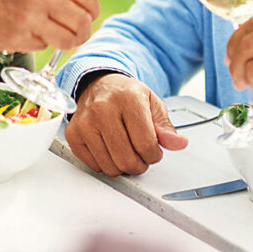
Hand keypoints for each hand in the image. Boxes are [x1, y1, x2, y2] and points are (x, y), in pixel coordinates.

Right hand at [0, 0, 99, 52]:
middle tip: (78, 32)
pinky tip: (27, 32)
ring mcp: (30, 20)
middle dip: (84, 30)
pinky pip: (43, 46)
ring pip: (68, 40)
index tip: (89, 14)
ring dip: (68, 41)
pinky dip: (41, 42)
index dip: (92, 10)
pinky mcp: (18, 39)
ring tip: (59, 37)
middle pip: (83, 22)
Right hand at [65, 73, 187, 176]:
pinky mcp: (73, 134)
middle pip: (126, 159)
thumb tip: (178, 143)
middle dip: (139, 165)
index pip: (146, 144)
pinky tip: (110, 149)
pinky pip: (94, 165)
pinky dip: (105, 164)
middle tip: (141, 157)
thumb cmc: (126, 95)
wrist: (99, 84)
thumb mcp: (152, 104)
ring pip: (109, 166)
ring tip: (126, 152)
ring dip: (122, 166)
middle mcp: (103, 108)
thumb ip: (165, 127)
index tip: (153, 151)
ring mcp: (85, 122)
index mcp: (128, 98)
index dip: (154, 155)